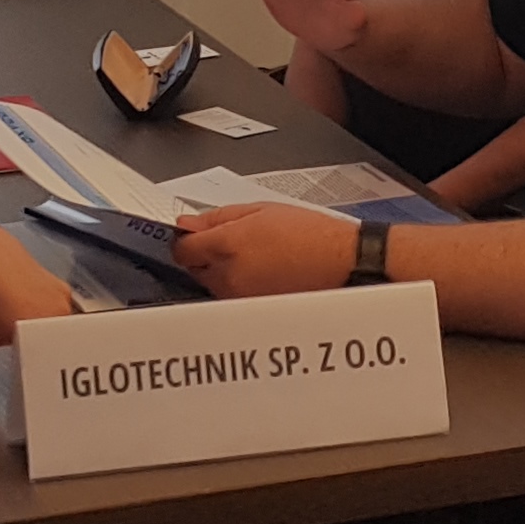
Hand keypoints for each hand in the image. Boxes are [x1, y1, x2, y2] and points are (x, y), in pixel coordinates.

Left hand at [0, 209, 75, 408]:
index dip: (53, 385)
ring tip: (31, 353)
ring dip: (51, 346)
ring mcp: (60, 293)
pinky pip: (60, 315)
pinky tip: (26, 327)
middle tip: (37, 380)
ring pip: (64, 333)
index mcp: (46, 322)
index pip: (62, 367)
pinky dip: (47, 327)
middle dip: (52, 368)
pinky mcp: (56, 285)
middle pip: (66, 351)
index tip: (44, 397)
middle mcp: (60, 306)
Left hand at [171, 199, 357, 299]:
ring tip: (256, 259)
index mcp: (228, 246)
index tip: (196, 235)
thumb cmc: (311, 236)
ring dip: (221, 272)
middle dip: (205, 255)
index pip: (182, 250)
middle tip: (236, 243)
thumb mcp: (261, 210)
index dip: (188, 239)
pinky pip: (229, 298)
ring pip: (210, 285)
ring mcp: (239, 299)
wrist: (342, 263)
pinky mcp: (250, 312)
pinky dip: (237, 288)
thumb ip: (217, 217)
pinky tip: (262, 275)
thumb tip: (188, 223)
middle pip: (193, 268)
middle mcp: (229, 276)